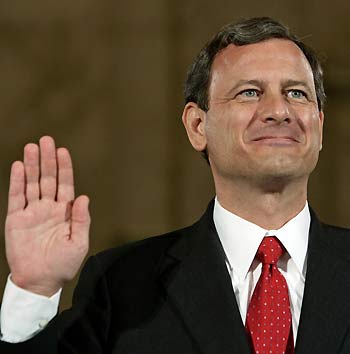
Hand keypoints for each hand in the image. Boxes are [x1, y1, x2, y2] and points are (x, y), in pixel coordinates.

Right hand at [5, 136, 89, 296]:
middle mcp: (49, 208)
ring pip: (31, 183)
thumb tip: (84, 197)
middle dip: (47, 160)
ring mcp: (32, 212)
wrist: (40, 281)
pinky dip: (17, 181)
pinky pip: (16, 197)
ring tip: (32, 147)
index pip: (65, 184)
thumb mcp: (78, 242)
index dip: (64, 168)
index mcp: (65, 212)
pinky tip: (18, 166)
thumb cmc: (63, 264)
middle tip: (46, 140)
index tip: (63, 151)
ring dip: (31, 165)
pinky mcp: (16, 219)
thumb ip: (82, 219)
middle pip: (48, 178)